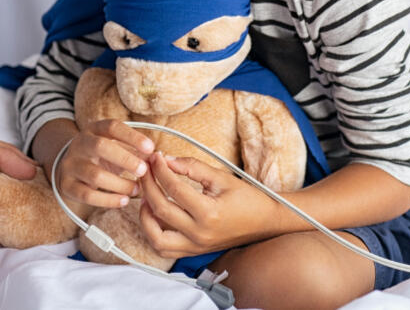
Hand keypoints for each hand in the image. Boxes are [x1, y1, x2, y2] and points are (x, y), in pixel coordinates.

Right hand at [55, 119, 154, 207]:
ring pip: (95, 175)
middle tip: (143, 170)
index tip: (150, 148)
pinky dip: (108, 200)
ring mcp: (71, 165)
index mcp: (94, 129)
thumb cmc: (101, 156)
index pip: (112, 127)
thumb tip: (158, 158)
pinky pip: (88, 195)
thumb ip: (134, 151)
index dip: (132, 136)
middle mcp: (80, 144)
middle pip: (100, 147)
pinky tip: (124, 200)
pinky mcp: (66, 185)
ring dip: (120, 184)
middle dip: (125, 159)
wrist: (69, 166)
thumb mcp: (115, 146)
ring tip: (136, 189)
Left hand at [138, 153, 274, 257]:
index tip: (155, 156)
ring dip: (144, 215)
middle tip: (145, 169)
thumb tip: (167, 160)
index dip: (160, 169)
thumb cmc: (247, 198)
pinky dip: (152, 232)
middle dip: (148, 185)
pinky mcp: (194, 252)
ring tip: (145, 194)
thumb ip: (192, 167)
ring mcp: (196, 247)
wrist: (265, 223)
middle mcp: (199, 234)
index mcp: (209, 213)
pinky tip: (153, 213)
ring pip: (156, 238)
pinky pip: (164, 248)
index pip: (173, 188)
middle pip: (160, 209)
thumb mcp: (221, 177)